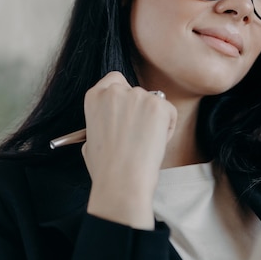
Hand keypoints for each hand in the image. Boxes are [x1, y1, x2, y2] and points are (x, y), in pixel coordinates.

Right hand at [82, 71, 176, 229]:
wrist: (122, 180)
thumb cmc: (106, 167)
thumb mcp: (90, 139)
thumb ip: (102, 121)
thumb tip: (114, 121)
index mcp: (94, 97)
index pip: (114, 80)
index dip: (124, 94)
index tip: (127, 109)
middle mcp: (116, 91)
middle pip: (137, 92)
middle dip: (141, 110)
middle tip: (139, 134)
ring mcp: (138, 96)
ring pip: (155, 102)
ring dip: (154, 119)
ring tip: (144, 143)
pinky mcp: (158, 105)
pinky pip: (169, 112)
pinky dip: (167, 127)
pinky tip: (154, 143)